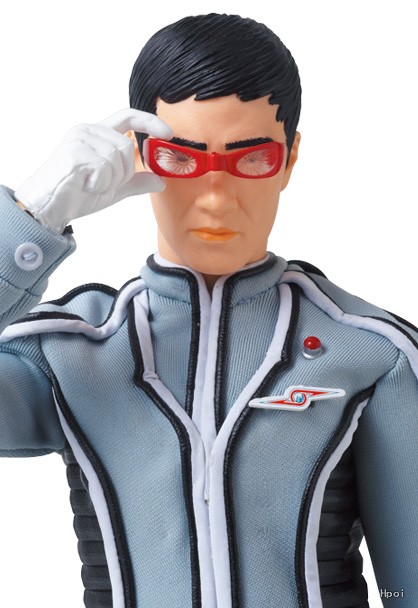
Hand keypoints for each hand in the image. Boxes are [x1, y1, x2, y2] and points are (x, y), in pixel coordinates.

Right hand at [15, 109, 172, 232]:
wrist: (47, 206)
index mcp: (97, 133)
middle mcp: (88, 130)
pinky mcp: (75, 152)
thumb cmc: (76, 194)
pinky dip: (99, 183)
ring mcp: (80, 139)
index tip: (168, 133)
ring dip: (109, 180)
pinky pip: (104, 168)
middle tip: (101, 183)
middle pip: (127, 148)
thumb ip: (135, 182)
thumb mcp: (113, 188)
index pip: (128, 117)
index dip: (150, 122)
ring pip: (117, 158)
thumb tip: (161, 182)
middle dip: (122, 173)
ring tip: (90, 184)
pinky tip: (84, 185)